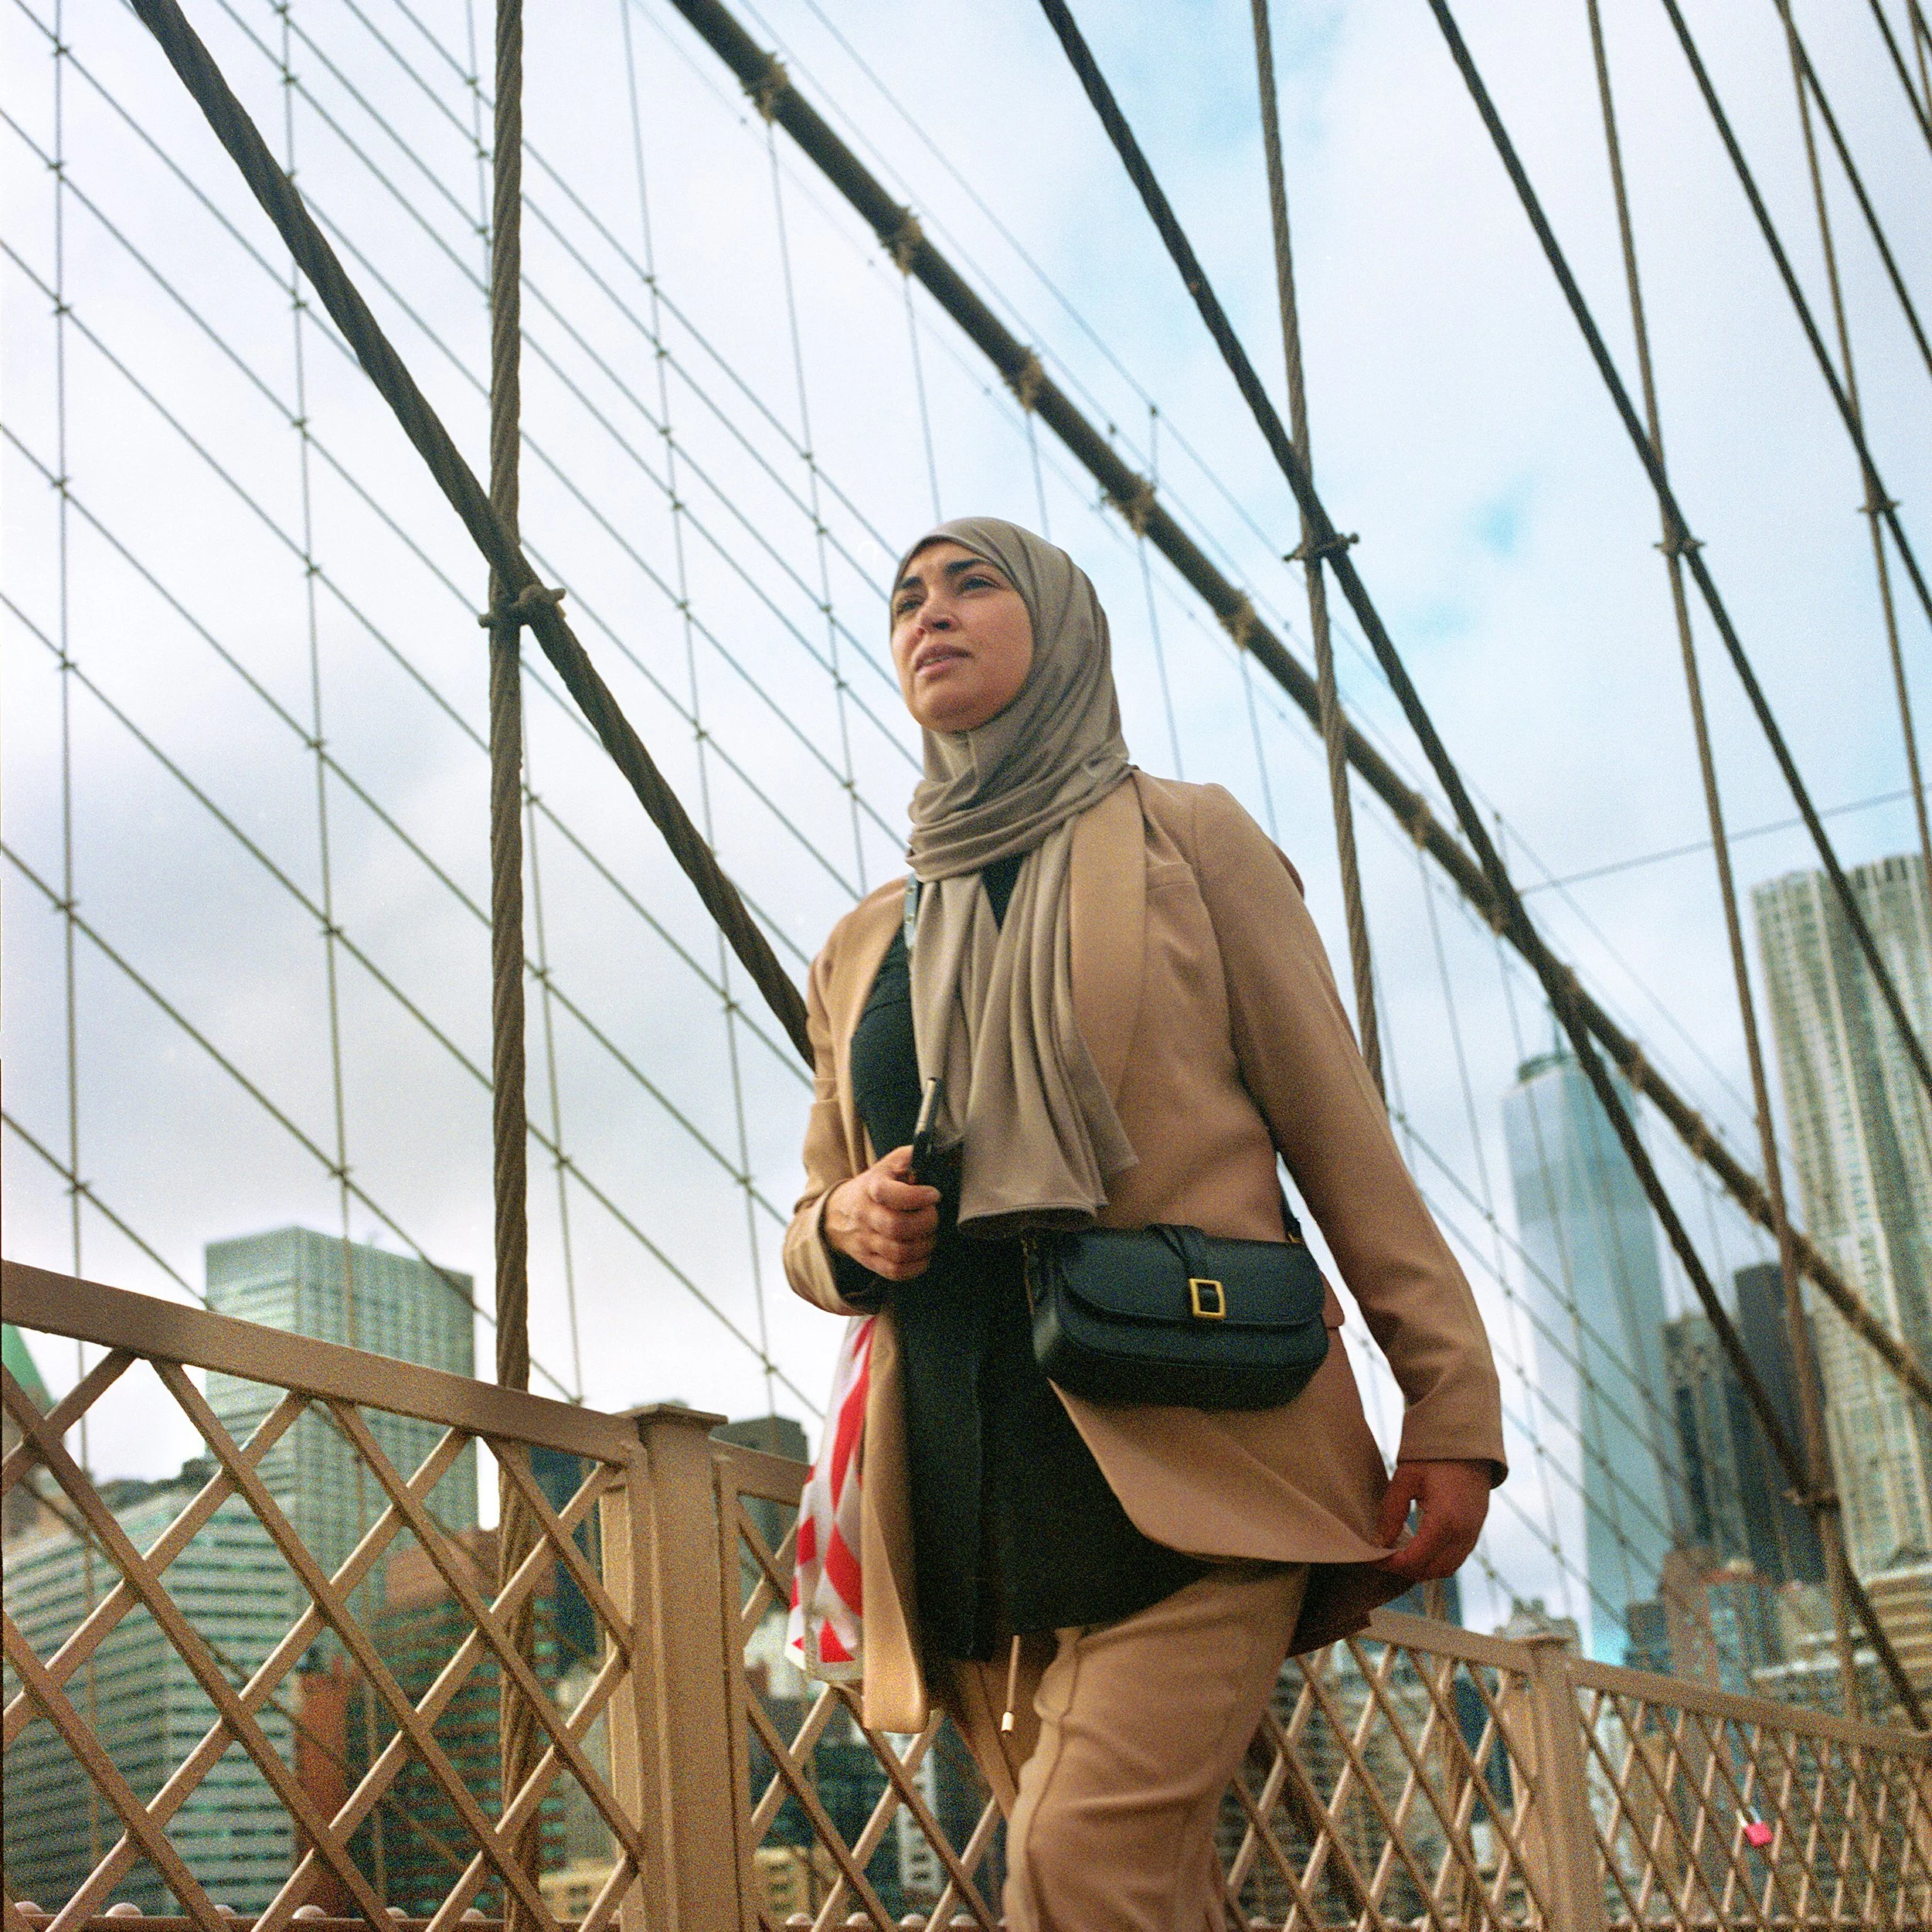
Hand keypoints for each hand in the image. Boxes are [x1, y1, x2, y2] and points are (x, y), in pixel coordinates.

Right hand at [822, 1145, 940, 1280]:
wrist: (837, 1214)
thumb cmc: (872, 1187)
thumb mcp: (887, 1165)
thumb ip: (910, 1157)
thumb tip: (935, 1152)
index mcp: (871, 1188)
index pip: (890, 1194)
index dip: (917, 1196)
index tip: (933, 1194)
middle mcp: (866, 1216)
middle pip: (897, 1227)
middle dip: (926, 1222)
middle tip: (933, 1216)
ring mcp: (866, 1241)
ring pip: (898, 1252)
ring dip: (924, 1245)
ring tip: (930, 1235)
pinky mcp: (869, 1261)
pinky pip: (895, 1272)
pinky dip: (916, 1267)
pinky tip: (923, 1254)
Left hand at [1373, 1459, 1490, 1582]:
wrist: (1468, 1445)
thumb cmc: (1435, 1457)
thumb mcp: (1405, 1479)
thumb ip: (1391, 1512)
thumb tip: (1381, 1542)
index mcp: (1446, 1522)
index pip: (1415, 1560)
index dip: (1391, 1564)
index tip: (1373, 1557)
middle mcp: (1463, 1535)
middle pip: (1431, 1571)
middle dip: (1405, 1569)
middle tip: (1383, 1558)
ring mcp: (1473, 1535)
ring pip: (1446, 1569)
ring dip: (1421, 1568)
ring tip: (1398, 1555)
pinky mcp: (1475, 1532)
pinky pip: (1455, 1559)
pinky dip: (1435, 1561)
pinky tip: (1418, 1549)